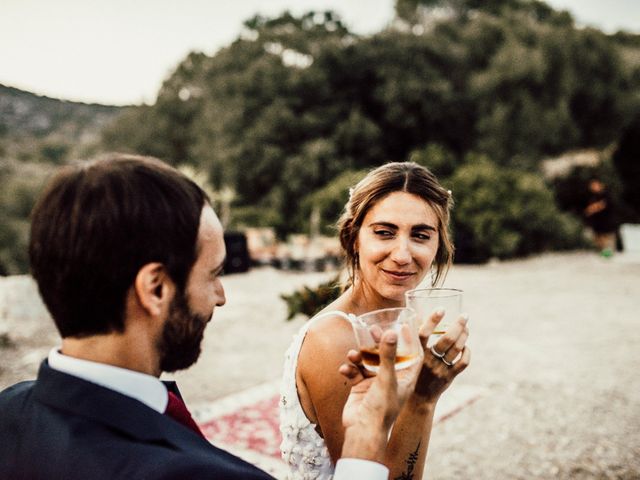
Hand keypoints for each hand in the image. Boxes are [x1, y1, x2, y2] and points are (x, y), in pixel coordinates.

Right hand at [339, 330, 417, 459]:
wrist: (362, 430)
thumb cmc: (381, 408)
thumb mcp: (386, 379)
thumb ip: (387, 355)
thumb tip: (390, 332)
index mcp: (404, 379)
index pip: (412, 356)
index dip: (409, 341)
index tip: (403, 326)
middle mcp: (390, 379)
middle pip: (386, 355)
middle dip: (379, 343)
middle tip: (372, 330)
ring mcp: (374, 383)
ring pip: (367, 362)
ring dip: (359, 356)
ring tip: (352, 354)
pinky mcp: (360, 387)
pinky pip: (354, 372)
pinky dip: (349, 369)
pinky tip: (344, 369)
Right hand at [412, 310, 470, 400]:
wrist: (418, 399)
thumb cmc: (412, 371)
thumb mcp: (408, 357)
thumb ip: (410, 341)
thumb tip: (407, 322)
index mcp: (416, 353)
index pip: (423, 334)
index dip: (432, 320)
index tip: (441, 309)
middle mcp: (429, 361)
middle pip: (447, 340)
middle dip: (458, 325)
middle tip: (464, 315)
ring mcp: (440, 369)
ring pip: (457, 349)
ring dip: (464, 336)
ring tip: (466, 327)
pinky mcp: (449, 376)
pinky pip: (463, 362)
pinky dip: (467, 352)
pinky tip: (465, 346)